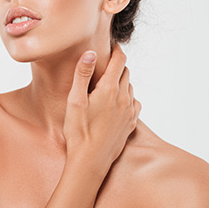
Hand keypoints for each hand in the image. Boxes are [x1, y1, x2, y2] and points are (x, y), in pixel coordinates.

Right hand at [62, 42, 140, 175]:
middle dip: (117, 65)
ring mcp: (130, 112)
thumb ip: (83, 75)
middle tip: (104, 65)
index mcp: (110, 89)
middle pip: (126, 72)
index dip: (116, 50)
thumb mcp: (74, 101)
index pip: (120, 60)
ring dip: (121, 82)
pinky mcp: (131, 124)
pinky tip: (116, 103)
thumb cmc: (78, 132)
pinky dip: (127, 97)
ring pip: (130, 87)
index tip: (110, 45)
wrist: (90, 162)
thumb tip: (90, 53)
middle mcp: (124, 98)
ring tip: (107, 85)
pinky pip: (134, 103)